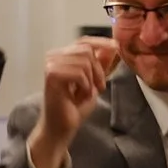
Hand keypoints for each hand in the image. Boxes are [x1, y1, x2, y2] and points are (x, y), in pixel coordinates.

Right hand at [28, 39, 119, 167]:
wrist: (62, 127)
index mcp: (63, 55)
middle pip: (86, 49)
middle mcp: (54, 56)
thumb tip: (112, 46)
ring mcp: (51, 64)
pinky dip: (85, 85)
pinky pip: (79, 72)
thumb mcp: (94, 81)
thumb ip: (101, 64)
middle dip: (99, 69)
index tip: (116, 47)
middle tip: (99, 86)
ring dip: (93, 78)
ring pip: (84, 61)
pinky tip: (80, 95)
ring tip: (88, 92)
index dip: (101, 42)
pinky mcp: (51, 75)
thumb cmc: (75, 107)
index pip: (84, 41)